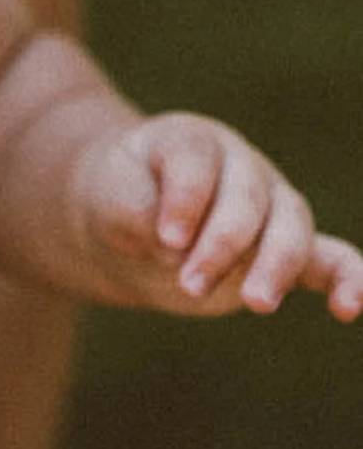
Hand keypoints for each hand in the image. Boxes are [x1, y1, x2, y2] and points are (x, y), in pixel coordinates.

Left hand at [78, 111, 362, 320]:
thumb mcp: (109, 197)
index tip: (166, 239)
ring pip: (290, 226)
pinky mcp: (285, 250)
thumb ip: (137, 212)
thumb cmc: (117, 197)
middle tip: (188, 283)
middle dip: (222, 244)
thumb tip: (177, 247)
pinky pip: (330, 259)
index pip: (198, 162)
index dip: (186, 201)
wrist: (127, 220)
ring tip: (254, 303)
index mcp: (192, 139)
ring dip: (274, 266)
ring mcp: (270, 204)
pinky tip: (349, 308)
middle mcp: (239, 165)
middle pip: (247, 198)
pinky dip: (347, 280)